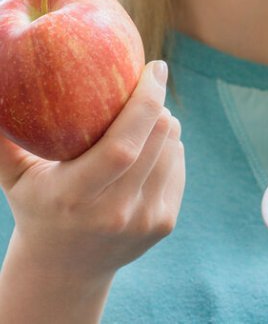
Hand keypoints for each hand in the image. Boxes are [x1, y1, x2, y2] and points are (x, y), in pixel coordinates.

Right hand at [0, 60, 185, 282]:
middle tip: (147, 87)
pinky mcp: (164, 223)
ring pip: (173, 149)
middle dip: (157, 104)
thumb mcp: (15, 176)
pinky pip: (179, 166)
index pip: (122, 145)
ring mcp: (143, 220)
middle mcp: (114, 212)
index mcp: (74, 196)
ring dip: (165, 125)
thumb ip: (4, 137)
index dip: (145, 103)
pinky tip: (149, 149)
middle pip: (157, 140)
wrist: (65, 270)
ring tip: (145, 120)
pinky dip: (170, 148)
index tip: (155, 67)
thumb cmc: (37, 206)